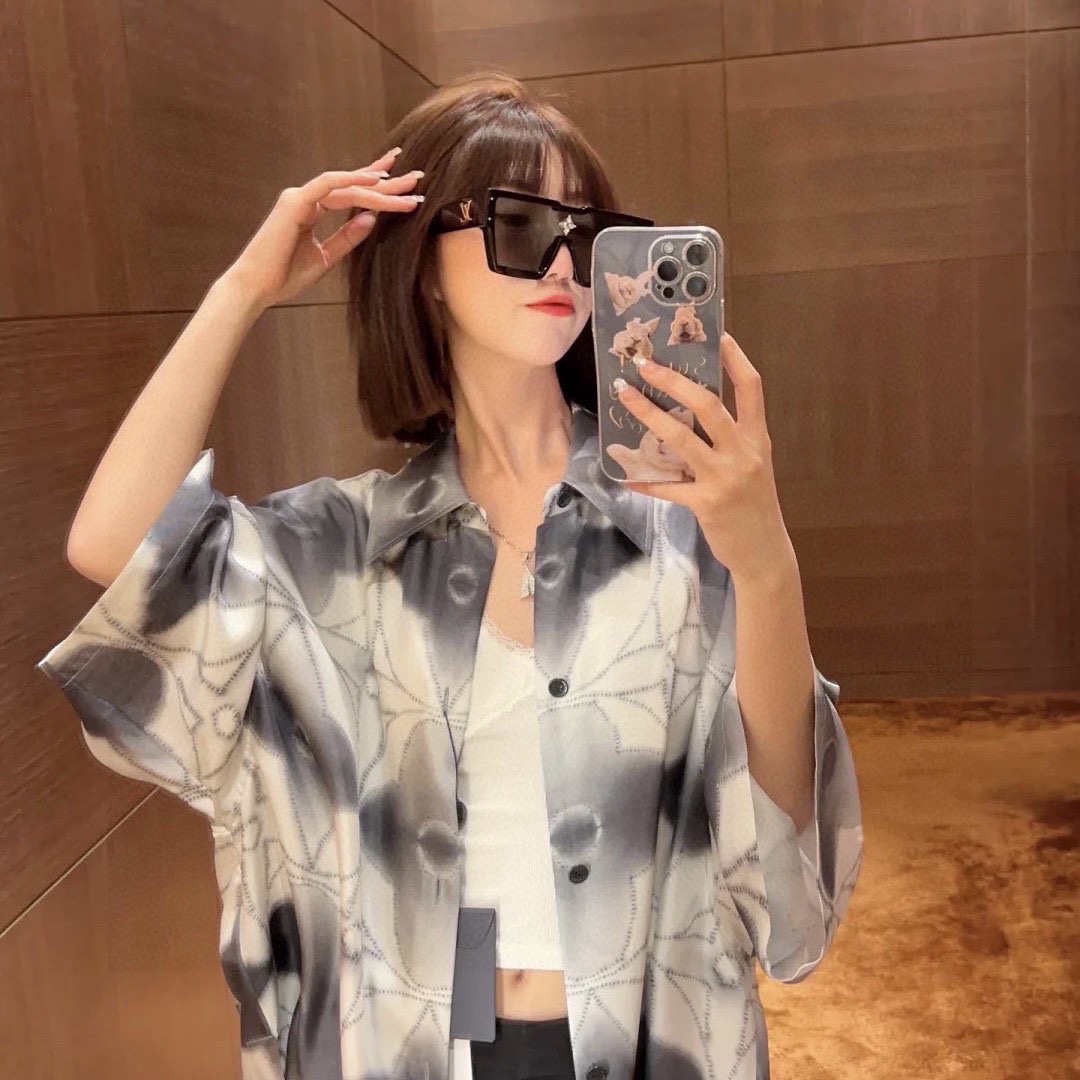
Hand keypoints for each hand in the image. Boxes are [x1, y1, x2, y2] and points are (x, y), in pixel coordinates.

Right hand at [222, 149, 424, 308]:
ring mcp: (300, 197)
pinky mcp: (295, 202)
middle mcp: (307, 197)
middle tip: (417, 178)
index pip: (352, 193)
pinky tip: (375, 180)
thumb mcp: (326, 257)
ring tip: (406, 186)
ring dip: (378, 186)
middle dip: (387, 182)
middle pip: (354, 186)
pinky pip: (328, 185)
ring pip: (347, 186)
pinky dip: (351, 180)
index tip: (405, 187)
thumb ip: (347, 237)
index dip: (378, 188)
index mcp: (313, 209)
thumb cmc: (285, 276)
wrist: (257, 288)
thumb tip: (372, 219)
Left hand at [615, 332, 795, 582]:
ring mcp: (723, 478)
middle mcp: (743, 453)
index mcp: (756, 439)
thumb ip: (729, 441)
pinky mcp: (705, 503)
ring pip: (680, 437)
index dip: (736, 359)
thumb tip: (689, 413)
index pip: (752, 389)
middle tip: (645, 363)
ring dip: (648, 414)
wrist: (764, 552)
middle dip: (673, 381)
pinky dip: (645, 479)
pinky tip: (626, 474)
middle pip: (708, 405)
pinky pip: (667, 486)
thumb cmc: (754, 505)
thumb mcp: (752, 466)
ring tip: (625, 397)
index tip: (718, 334)